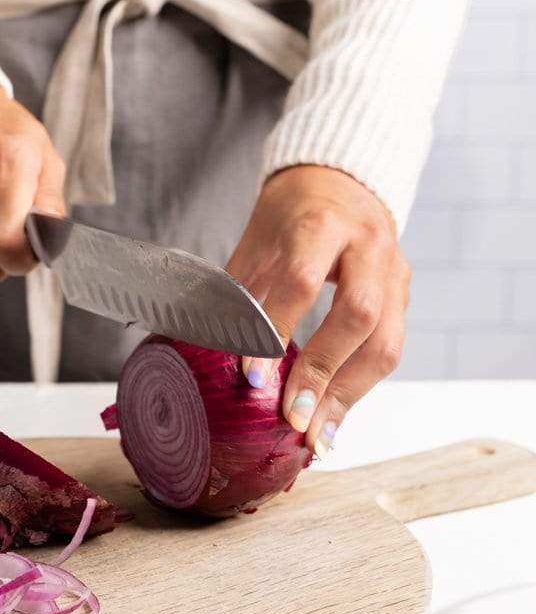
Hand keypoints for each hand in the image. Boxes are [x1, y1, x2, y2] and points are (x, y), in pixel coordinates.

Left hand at [226, 165, 409, 457]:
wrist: (342, 179)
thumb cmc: (291, 213)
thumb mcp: (257, 239)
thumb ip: (240, 291)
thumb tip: (209, 351)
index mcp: (322, 223)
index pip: (302, 281)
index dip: (277, 332)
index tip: (253, 380)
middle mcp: (368, 245)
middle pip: (358, 316)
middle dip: (323, 373)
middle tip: (293, 417)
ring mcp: (394, 271)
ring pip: (386, 342)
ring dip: (348, 395)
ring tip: (317, 434)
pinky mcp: (404, 295)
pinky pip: (390, 348)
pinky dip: (360, 387)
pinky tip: (335, 416)